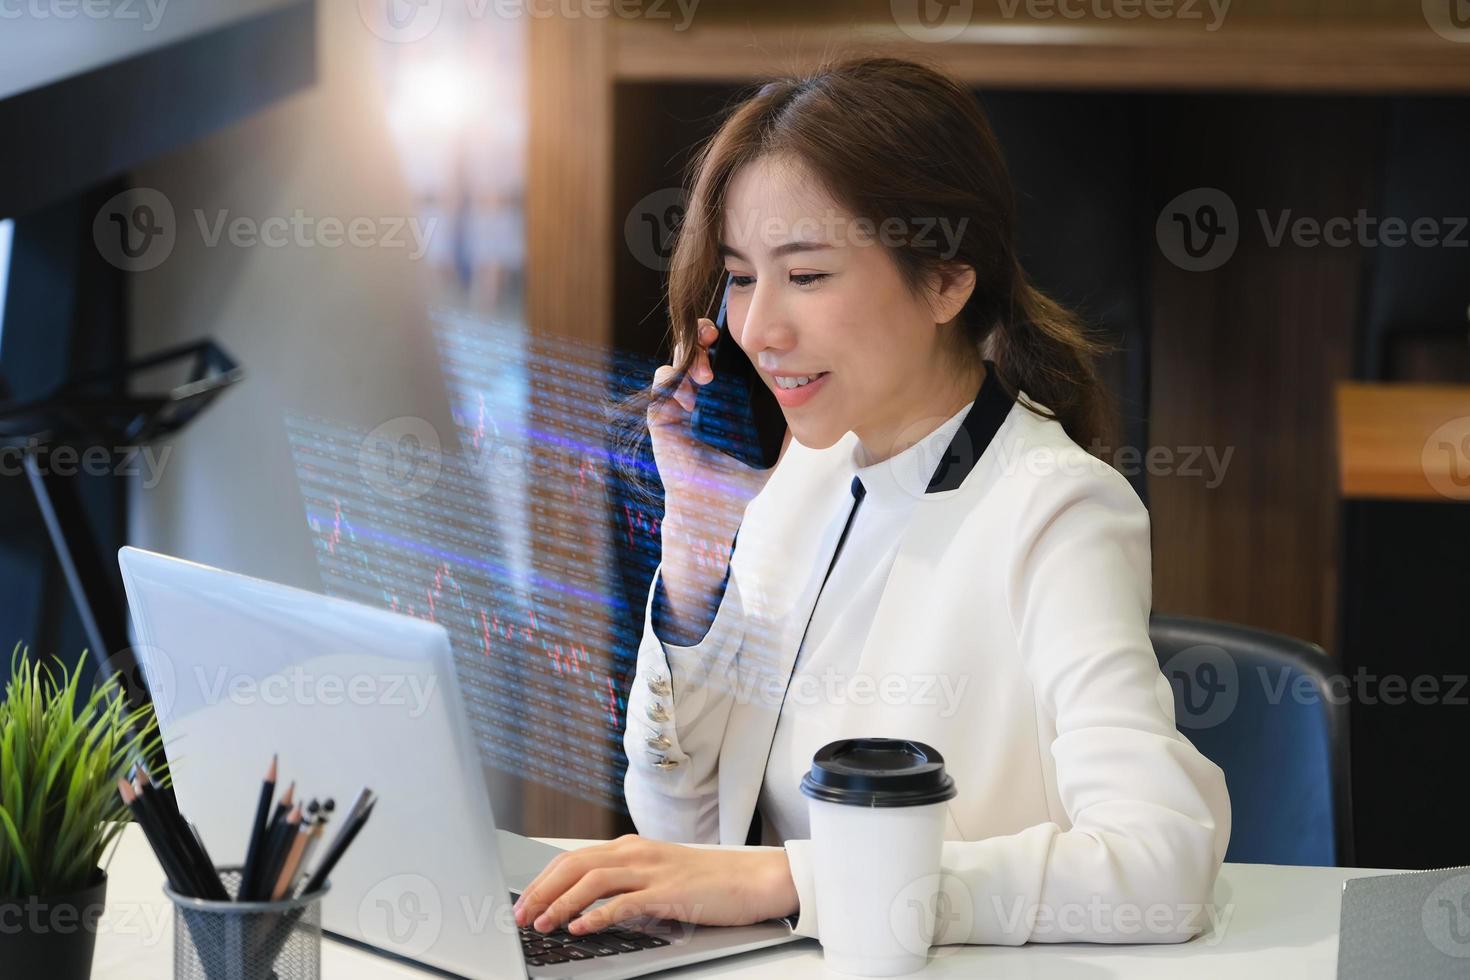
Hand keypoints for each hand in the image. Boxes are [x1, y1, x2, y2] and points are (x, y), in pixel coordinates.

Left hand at [512, 834, 798, 935]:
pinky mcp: (669, 892)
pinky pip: (624, 902)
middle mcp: (637, 853)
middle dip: (541, 890)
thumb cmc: (710, 882)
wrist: (754, 879)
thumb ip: (628, 886)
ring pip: (592, 880)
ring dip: (561, 903)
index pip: (574, 858)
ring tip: (542, 923)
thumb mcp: (660, 876)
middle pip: (575, 864)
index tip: (524, 901)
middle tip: (521, 915)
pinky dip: (597, 916)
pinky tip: (581, 928)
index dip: (544, 879)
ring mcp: (652, 870)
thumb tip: (591, 908)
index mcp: (632, 847)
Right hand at [648, 318, 785, 531]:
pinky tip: (691, 399)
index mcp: (727, 393)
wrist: (715, 504)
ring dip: (692, 357)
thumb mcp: (772, 444)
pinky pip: (662, 382)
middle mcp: (702, 391)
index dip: (730, 339)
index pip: (725, 353)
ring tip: (708, 377)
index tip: (742, 338)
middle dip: (705, 334)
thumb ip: (785, 421)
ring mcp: (679, 401)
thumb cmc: (740, 476)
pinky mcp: (661, 414)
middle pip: (699, 345)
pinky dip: (675, 381)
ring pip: (678, 358)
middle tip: (715, 339)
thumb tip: (807, 397)